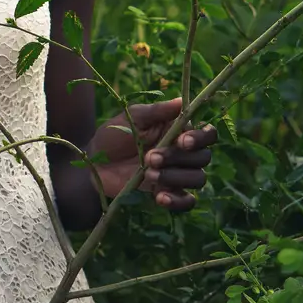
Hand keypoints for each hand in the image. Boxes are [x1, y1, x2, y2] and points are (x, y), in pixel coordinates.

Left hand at [86, 97, 217, 211]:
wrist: (95, 163)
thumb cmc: (114, 134)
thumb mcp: (132, 118)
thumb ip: (157, 111)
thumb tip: (182, 101)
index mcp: (179, 130)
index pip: (207, 135)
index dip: (201, 138)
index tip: (182, 140)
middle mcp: (183, 153)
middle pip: (203, 158)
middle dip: (178, 158)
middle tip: (150, 157)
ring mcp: (177, 174)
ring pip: (197, 179)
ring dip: (176, 177)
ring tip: (148, 173)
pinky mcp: (167, 192)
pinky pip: (186, 201)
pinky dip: (178, 201)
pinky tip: (159, 196)